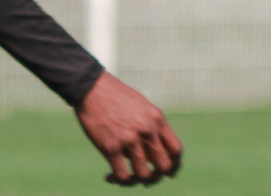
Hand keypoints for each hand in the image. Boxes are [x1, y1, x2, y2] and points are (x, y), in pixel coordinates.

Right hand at [75, 71, 182, 185]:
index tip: (166, 171)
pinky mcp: (111, 147)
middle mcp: (147, 130)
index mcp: (158, 120)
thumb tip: (155, 152)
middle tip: (146, 178)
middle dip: (156, 176)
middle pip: (163, 166)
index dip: (174, 165)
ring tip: (128, 178)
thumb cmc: (118, 98)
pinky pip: (122, 175)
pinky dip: (118, 180)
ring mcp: (130, 140)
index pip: (176, 150)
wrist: (94, 89)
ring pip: (143, 175)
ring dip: (137, 181)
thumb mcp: (144, 108)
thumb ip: (152, 127)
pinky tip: (110, 176)